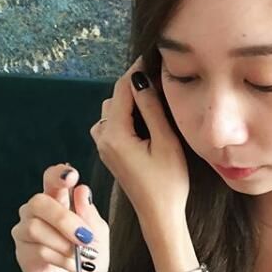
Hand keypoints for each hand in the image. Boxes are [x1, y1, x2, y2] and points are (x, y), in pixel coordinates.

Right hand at [12, 164, 109, 271]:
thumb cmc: (89, 259)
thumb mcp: (99, 235)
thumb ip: (89, 214)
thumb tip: (81, 191)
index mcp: (59, 202)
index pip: (51, 179)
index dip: (58, 175)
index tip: (71, 176)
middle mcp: (39, 213)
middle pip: (39, 201)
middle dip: (64, 218)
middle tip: (84, 236)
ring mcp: (26, 232)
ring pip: (36, 226)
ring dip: (63, 243)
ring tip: (78, 256)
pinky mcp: (23, 253)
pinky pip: (38, 250)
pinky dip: (60, 258)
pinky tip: (70, 265)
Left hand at [90, 58, 188, 229]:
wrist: (159, 215)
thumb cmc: (168, 183)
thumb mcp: (165, 142)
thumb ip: (151, 108)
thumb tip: (141, 78)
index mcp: (115, 134)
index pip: (122, 89)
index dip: (137, 70)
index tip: (153, 56)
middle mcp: (103, 138)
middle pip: (115, 98)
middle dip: (135, 87)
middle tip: (161, 81)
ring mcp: (104, 146)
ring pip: (112, 110)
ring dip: (130, 102)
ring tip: (155, 101)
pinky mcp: (110, 153)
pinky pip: (113, 124)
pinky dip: (126, 116)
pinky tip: (145, 122)